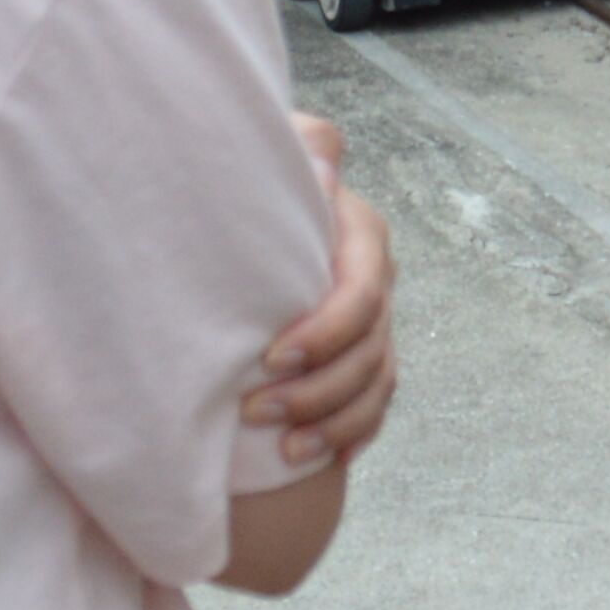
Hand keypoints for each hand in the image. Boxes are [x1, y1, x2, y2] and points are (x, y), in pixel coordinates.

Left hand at [250, 114, 399, 467]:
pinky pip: (375, 407)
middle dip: (319, 388)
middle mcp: (373, 281)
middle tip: (256, 410)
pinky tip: (325, 460)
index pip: (362, 293)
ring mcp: (373, 325)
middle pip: (371, 348)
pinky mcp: (361, 361)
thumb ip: (302, 148)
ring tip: (284, 448)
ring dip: (334, 422)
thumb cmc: (242, 193)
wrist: (232, 229)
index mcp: (358, 235)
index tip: (270, 358)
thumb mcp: (268, 160)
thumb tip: (324, 155)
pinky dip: (353, 436)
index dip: (326, 332)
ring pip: (377, 383)